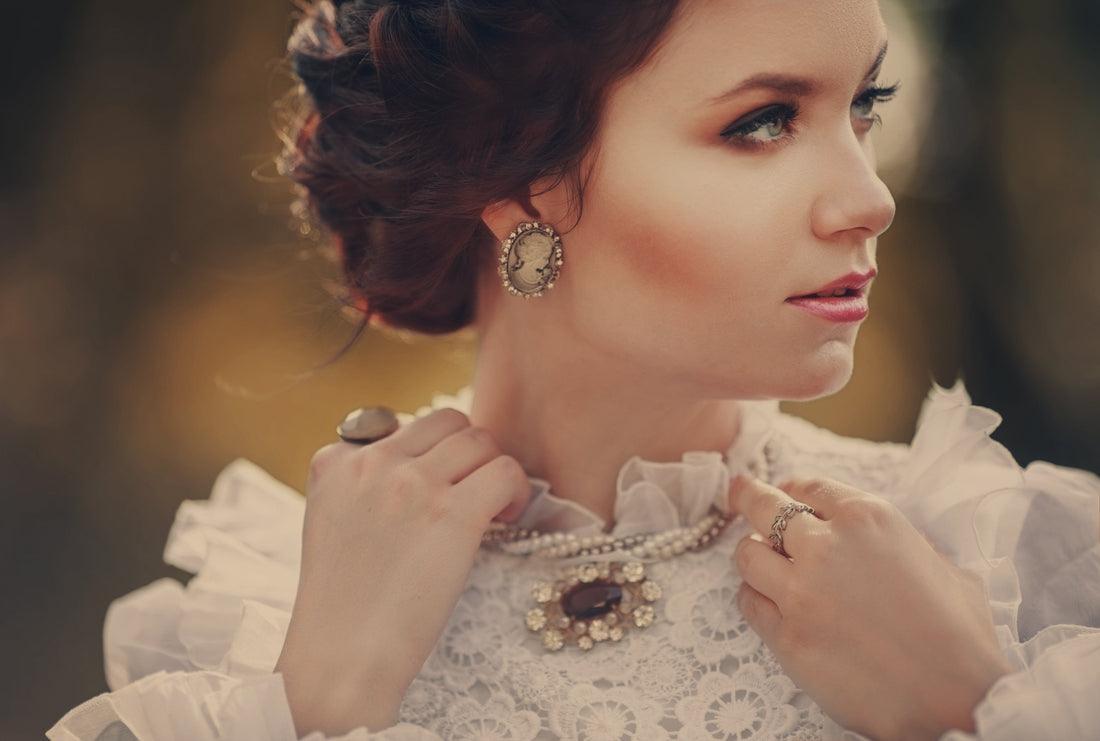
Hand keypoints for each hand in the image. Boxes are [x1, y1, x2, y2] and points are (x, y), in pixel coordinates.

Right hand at [275, 409, 529, 734]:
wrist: (341, 658)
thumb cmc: (341, 606)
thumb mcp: (331, 524)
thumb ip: (362, 484)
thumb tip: (422, 463)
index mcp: (335, 462)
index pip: (399, 425)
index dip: (426, 457)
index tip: (431, 493)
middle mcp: (372, 463)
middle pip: (445, 422)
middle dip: (464, 453)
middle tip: (470, 492)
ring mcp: (412, 484)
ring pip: (479, 439)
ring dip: (491, 469)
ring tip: (490, 508)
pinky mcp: (452, 513)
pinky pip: (505, 470)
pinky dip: (515, 490)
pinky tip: (503, 519)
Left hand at [730, 477, 1011, 740]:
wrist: (955, 701)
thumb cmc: (960, 637)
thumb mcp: (943, 564)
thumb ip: (902, 542)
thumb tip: (879, 541)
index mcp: (869, 519)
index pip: (811, 488)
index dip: (792, 488)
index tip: (782, 490)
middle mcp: (826, 547)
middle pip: (764, 507)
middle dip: (746, 496)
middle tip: (737, 491)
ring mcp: (799, 590)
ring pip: (747, 554)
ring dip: (753, 554)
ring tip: (761, 561)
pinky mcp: (784, 634)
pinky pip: (748, 602)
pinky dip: (754, 597)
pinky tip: (768, 602)